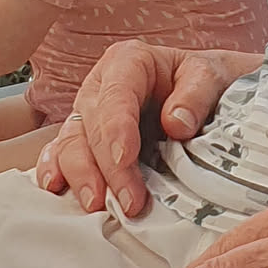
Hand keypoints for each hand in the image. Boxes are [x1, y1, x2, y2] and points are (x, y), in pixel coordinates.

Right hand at [35, 42, 260, 218]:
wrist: (205, 91)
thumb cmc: (204, 81)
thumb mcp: (211, 76)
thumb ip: (196, 94)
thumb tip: (176, 123)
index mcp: (129, 62)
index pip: (116, 96)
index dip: (117, 128)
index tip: (125, 158)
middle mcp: (101, 86)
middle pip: (92, 125)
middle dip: (107, 167)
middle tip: (128, 202)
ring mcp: (88, 113)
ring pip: (70, 142)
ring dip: (80, 175)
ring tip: (96, 205)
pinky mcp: (84, 138)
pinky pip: (61, 153)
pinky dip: (56, 170)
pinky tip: (56, 188)